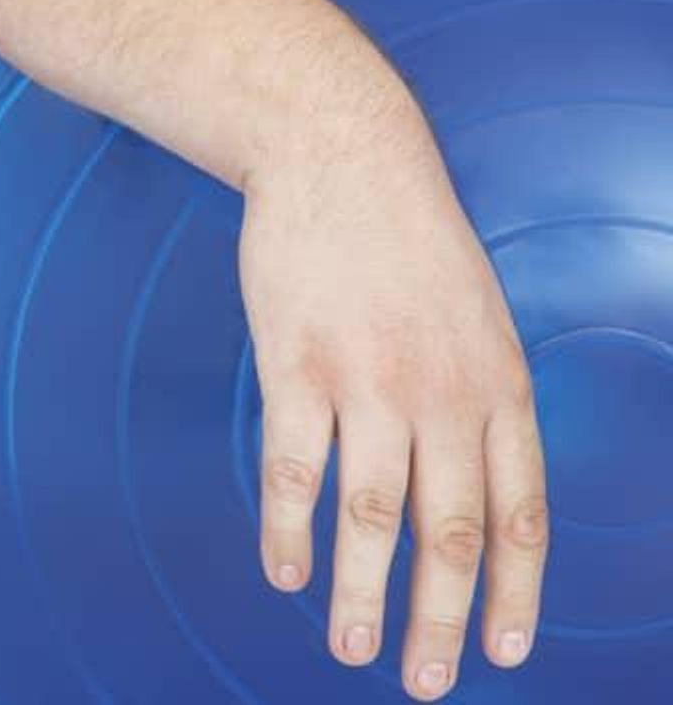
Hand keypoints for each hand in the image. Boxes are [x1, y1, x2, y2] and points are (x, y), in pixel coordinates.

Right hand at [240, 102, 546, 700]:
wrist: (340, 154)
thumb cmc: (403, 236)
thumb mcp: (476, 314)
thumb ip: (478, 396)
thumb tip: (471, 480)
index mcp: (499, 385)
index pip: (521, 515)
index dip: (513, 594)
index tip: (501, 652)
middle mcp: (443, 394)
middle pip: (449, 533)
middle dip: (440, 621)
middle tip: (424, 684)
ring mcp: (368, 380)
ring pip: (372, 515)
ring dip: (363, 595)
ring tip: (352, 651)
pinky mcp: (296, 363)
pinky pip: (293, 468)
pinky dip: (288, 528)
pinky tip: (285, 570)